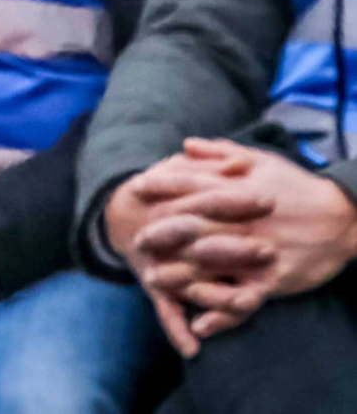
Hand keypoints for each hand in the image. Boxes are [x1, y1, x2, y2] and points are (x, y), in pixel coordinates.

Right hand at [106, 144, 274, 356]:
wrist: (115, 215)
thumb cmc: (159, 192)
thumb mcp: (177, 171)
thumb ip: (208, 166)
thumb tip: (242, 162)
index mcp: (169, 203)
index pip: (205, 198)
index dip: (236, 198)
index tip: (268, 198)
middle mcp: (162, 234)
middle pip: (199, 240)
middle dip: (234, 246)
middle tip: (267, 249)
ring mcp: (157, 262)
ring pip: (186, 281)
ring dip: (215, 294)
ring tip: (246, 301)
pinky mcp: (152, 285)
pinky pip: (163, 309)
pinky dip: (176, 329)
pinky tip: (193, 347)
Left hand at [133, 140, 356, 344]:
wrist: (342, 217)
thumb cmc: (296, 186)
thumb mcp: (260, 160)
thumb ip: (219, 153)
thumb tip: (185, 145)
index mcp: (237, 191)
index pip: (191, 186)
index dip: (161, 186)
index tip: (134, 188)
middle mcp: (242, 222)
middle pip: (195, 228)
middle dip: (163, 235)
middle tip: (137, 242)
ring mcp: (257, 252)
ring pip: (213, 266)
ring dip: (182, 275)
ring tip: (156, 281)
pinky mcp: (274, 279)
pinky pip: (243, 299)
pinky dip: (222, 314)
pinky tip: (201, 325)